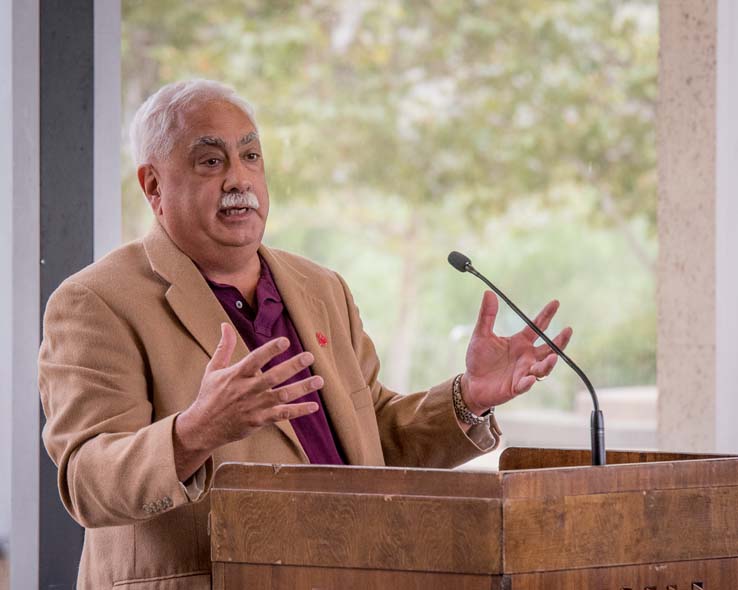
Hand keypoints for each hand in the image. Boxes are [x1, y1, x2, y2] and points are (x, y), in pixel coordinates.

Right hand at [173, 323, 321, 479]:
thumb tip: (225, 325)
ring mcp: (254, 406)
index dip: (270, 350)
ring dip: (302, 388)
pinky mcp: (259, 420)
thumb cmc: (209, 396)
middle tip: (309, 356)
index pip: (255, 359)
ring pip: (282, 396)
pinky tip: (314, 406)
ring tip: (320, 380)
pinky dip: (298, 410)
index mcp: (236, 375)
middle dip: (292, 366)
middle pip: (273, 377)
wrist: (203, 428)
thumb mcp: (213, 369)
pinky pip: (282, 415)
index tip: (285, 341)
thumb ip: (224, 347)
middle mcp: (247, 390)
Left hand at [461, 291, 572, 414]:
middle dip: (559, 341)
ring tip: (553, 357)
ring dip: (548, 364)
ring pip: (542, 368)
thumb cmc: (478, 359)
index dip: (547, 315)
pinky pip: (524, 385)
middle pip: (549, 348)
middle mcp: (526, 356)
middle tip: (568, 330)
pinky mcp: (515, 387)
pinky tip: (529, 379)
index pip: (537, 327)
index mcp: (520, 342)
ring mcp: (523, 372)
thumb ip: (487, 316)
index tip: (556, 302)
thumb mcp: (481, 334)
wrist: (471, 383)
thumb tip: (489, 293)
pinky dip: (528, 382)